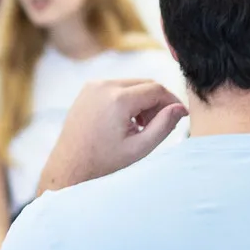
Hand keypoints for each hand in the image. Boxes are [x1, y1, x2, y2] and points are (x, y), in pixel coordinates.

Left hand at [35, 80, 186, 195]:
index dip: (172, 101)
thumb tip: (180, 109)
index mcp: (117, 99)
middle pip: (145, 84)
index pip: (157, 89)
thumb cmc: (102, 163)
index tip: (180, 116)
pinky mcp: (88, 89)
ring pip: (132, 85)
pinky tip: (126, 122)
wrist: (69, 166)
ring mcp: (93, 85)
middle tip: (158, 125)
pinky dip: (127, 100)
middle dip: (157, 102)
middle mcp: (104, 86)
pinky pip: (117, 87)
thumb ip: (163, 126)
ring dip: (143, 101)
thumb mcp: (138, 148)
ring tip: (140, 127)